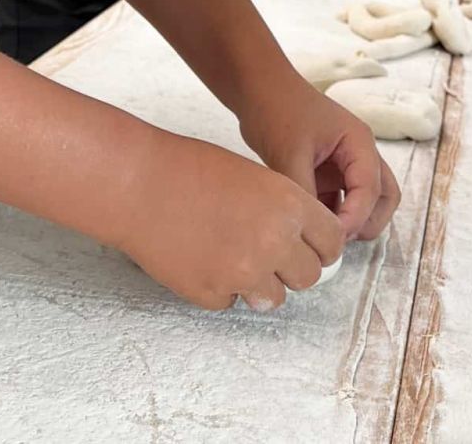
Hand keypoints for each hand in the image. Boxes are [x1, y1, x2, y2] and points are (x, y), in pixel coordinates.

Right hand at [119, 134, 345, 310]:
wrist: (138, 183)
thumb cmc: (192, 170)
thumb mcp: (258, 178)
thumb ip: (287, 211)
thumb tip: (305, 243)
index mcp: (291, 206)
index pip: (333, 243)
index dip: (322, 246)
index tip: (310, 248)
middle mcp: (275, 242)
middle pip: (309, 276)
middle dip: (292, 268)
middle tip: (269, 255)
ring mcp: (244, 272)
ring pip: (275, 298)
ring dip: (261, 284)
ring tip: (233, 257)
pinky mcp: (211, 293)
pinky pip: (232, 302)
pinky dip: (221, 289)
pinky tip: (201, 260)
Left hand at [238, 78, 400, 241]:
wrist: (258, 90)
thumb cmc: (278, 109)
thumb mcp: (289, 152)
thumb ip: (303, 190)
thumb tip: (312, 226)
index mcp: (360, 143)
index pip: (371, 189)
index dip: (355, 217)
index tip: (332, 237)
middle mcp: (360, 154)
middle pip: (384, 197)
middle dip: (367, 222)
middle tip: (337, 241)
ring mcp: (345, 164)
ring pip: (366, 201)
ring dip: (353, 221)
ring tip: (325, 236)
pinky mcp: (327, 173)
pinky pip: (340, 201)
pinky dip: (332, 216)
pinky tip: (309, 225)